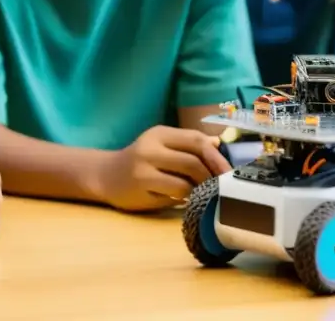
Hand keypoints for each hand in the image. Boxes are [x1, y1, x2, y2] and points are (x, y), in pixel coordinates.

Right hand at [97, 126, 231, 211]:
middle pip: (193, 161)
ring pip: (185, 181)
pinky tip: (187, 200)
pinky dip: (185, 198)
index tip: (229, 171)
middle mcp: (151, 147)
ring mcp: (144, 168)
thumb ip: (188, 145)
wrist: (105, 175)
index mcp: (161, 133)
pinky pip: (172, 195)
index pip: (196, 140)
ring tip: (204, 193)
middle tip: (221, 186)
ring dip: (199, 189)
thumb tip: (219, 143)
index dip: (216, 156)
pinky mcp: (140, 188)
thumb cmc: (140, 161)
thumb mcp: (162, 146)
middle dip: (212, 176)